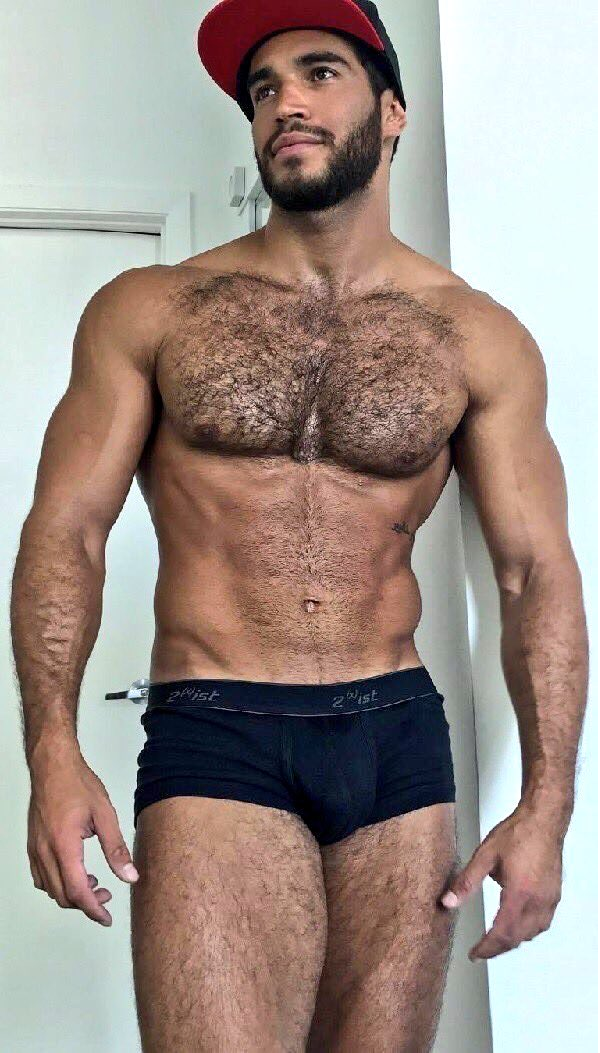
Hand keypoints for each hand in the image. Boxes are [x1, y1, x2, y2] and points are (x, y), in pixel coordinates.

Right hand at [27, 743, 138, 925]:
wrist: (52, 765)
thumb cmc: (76, 783)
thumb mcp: (105, 814)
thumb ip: (116, 848)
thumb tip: (129, 875)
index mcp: (64, 846)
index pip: (77, 891)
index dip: (93, 910)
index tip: (106, 918)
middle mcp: (45, 851)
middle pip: (62, 895)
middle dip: (85, 903)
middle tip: (107, 895)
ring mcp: (35, 849)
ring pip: (50, 888)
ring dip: (71, 893)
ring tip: (94, 882)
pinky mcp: (33, 845)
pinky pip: (41, 876)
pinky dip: (58, 883)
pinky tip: (74, 872)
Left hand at [439, 803, 562, 959]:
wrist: (543, 819)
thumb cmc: (516, 834)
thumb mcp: (485, 855)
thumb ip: (466, 882)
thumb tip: (447, 902)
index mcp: (519, 894)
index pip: (502, 933)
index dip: (487, 948)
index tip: (474, 954)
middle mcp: (538, 902)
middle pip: (517, 938)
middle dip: (498, 948)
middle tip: (481, 949)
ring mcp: (550, 900)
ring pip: (532, 933)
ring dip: (513, 940)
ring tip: (495, 939)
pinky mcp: (555, 895)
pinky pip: (542, 923)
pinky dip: (528, 930)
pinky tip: (517, 924)